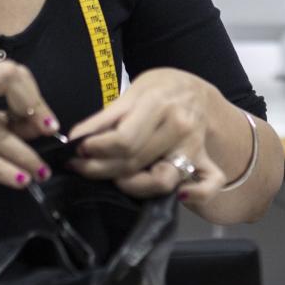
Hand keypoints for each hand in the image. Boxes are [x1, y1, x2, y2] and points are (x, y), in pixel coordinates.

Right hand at [0, 57, 57, 188]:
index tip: (48, 122)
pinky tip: (17, 179)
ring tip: (39, 172)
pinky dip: (1, 168)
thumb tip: (38, 126)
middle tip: (49, 138)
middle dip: (36, 111)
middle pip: (10, 82)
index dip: (35, 95)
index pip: (12, 72)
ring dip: (23, 154)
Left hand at [64, 68, 226, 202]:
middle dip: (99, 168)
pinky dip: (198, 194)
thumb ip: (106, 116)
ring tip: (112, 178)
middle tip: (80, 165)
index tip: (77, 149)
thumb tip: (75, 138)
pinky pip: (209, 184)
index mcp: (159, 104)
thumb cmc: (160, 88)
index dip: (96, 149)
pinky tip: (180, 196)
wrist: (195, 89)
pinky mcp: (204, 161)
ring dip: (130, 185)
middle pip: (134, 162)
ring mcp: (193, 147)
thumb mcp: (133, 90)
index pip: (123, 139)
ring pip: (161, 181)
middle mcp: (179, 127)